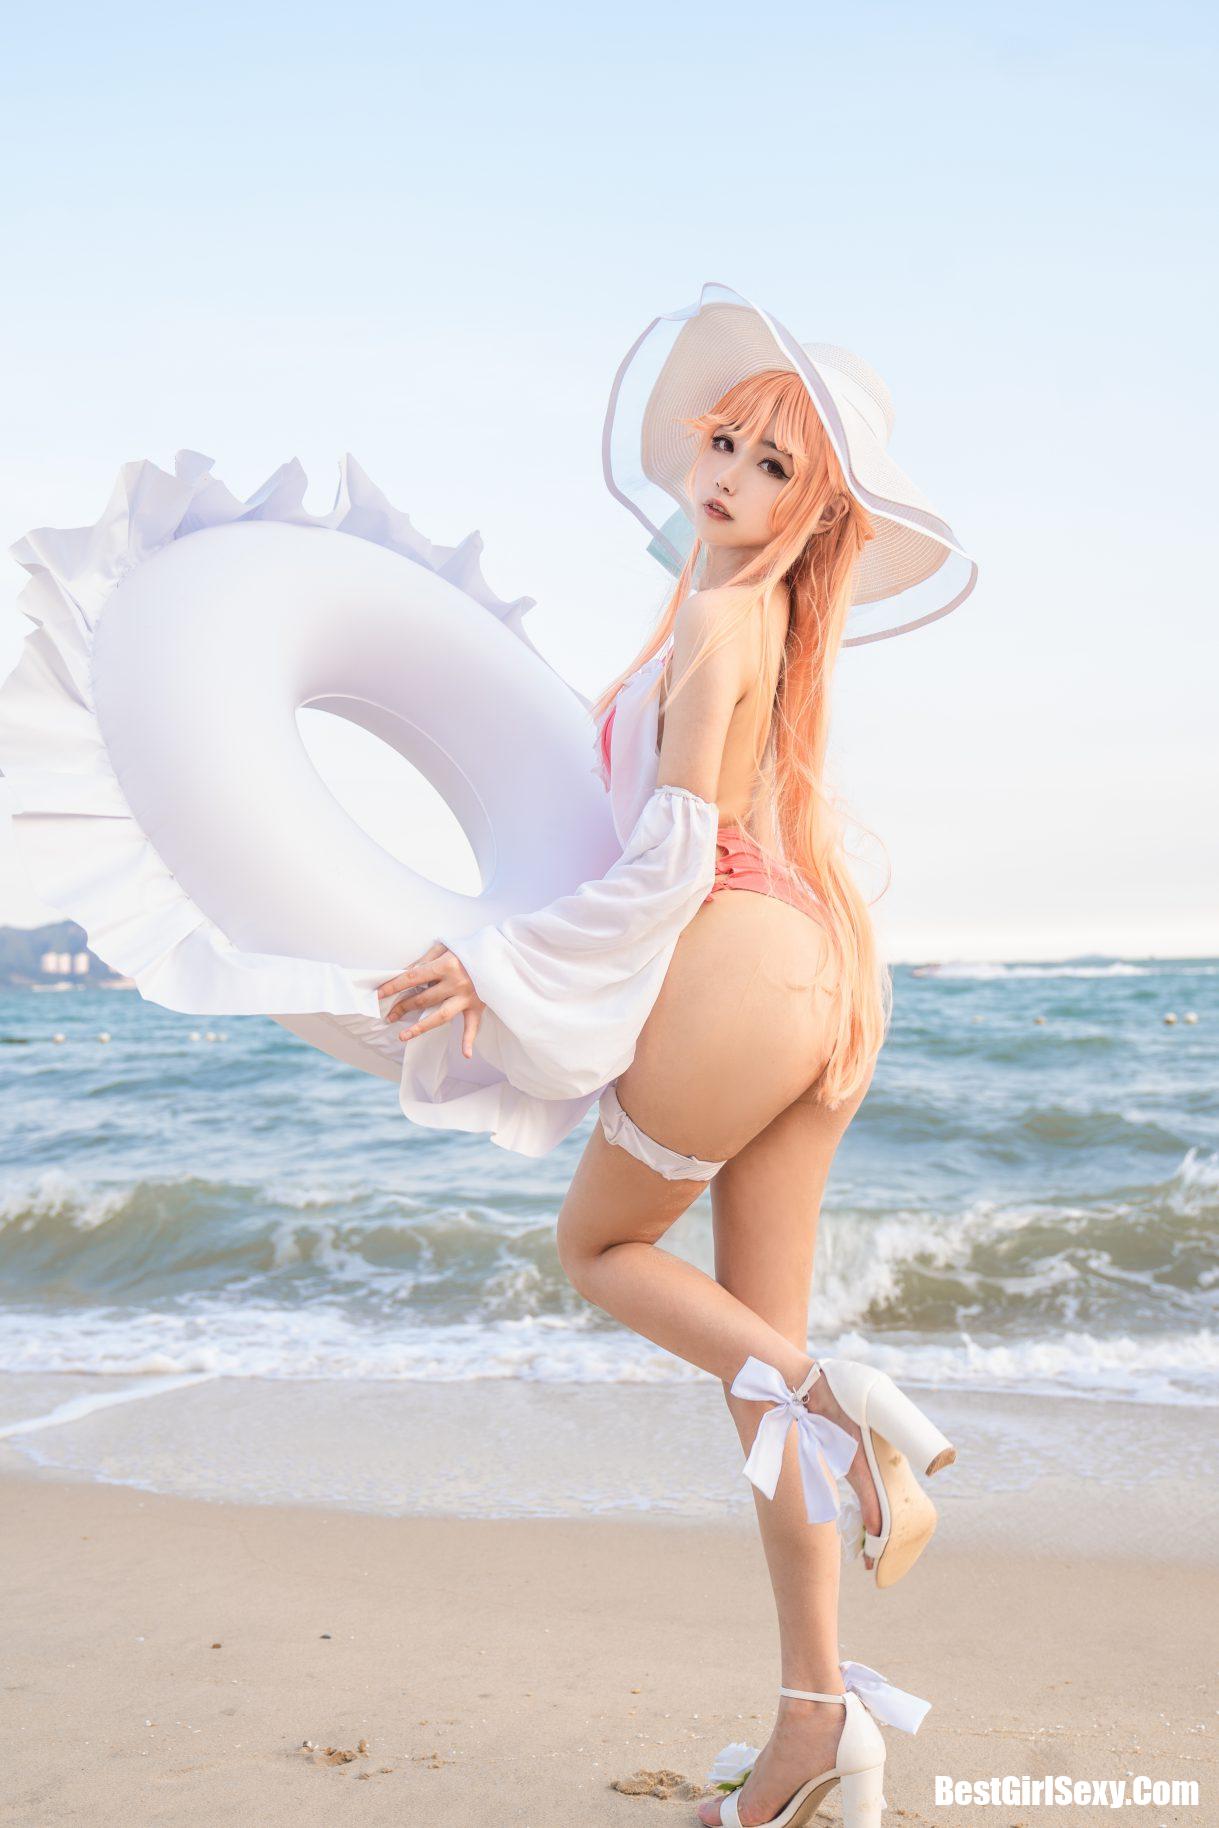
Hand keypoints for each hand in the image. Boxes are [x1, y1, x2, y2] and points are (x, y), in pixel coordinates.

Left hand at [377, 942, 485, 1059]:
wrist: (499, 953)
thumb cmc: (470, 949)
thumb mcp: (446, 947)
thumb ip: (424, 959)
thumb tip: (404, 972)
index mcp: (446, 965)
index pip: (413, 977)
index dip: (394, 986)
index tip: (380, 994)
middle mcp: (456, 982)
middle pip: (423, 999)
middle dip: (403, 1007)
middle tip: (390, 1015)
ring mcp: (467, 997)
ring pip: (440, 1016)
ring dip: (420, 1027)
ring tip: (403, 1036)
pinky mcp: (478, 1006)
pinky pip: (473, 1026)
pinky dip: (470, 1040)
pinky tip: (466, 1054)